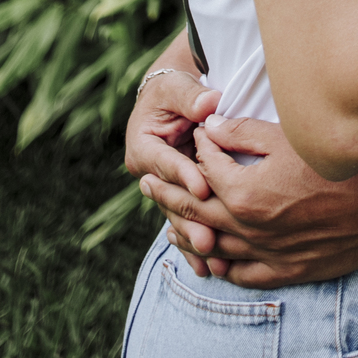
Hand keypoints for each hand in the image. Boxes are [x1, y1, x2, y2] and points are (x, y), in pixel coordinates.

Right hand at [125, 71, 220, 274]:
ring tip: (214, 259)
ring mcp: (165, 191)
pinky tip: (209, 269)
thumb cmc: (176, 90)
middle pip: (171, 199)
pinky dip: (196, 247)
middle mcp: (150, 174)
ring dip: (195, 238)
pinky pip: (188, 223)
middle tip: (210, 239)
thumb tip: (209, 104)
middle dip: (190, 220)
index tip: (204, 187)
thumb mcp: (178, 87)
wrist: (175, 101)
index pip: (164, 163)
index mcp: (143, 147)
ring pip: (180, 217)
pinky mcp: (181, 200)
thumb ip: (191, 97)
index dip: (183, 175)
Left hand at [183, 112, 357, 286]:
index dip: (195, 149)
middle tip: (147, 182)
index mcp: (245, 192)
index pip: (205, 169)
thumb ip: (242, 133)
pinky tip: (212, 260)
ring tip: (168, 225)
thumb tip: (210, 128)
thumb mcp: (288, 137)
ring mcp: (267, 254)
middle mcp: (249, 228)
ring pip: (213, 248)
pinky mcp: (288, 271)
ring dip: (187, 234)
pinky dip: (223, 267)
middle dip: (169, 193)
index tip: (190, 138)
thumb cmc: (339, 161)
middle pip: (197, 212)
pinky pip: (243, 276)